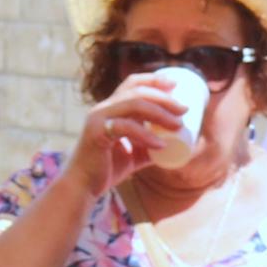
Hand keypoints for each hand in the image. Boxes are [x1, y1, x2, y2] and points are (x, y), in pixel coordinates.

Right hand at [59, 74, 192, 194]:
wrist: (83, 186)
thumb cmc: (106, 169)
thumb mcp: (133, 155)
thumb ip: (148, 147)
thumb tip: (174, 145)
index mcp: (110, 108)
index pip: (132, 83)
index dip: (154, 80)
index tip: (175, 85)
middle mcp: (103, 108)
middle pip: (137, 91)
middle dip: (163, 97)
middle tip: (184, 109)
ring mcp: (98, 118)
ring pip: (133, 104)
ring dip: (159, 112)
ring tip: (178, 124)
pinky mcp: (97, 133)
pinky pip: (126, 128)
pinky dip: (146, 135)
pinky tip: (160, 145)